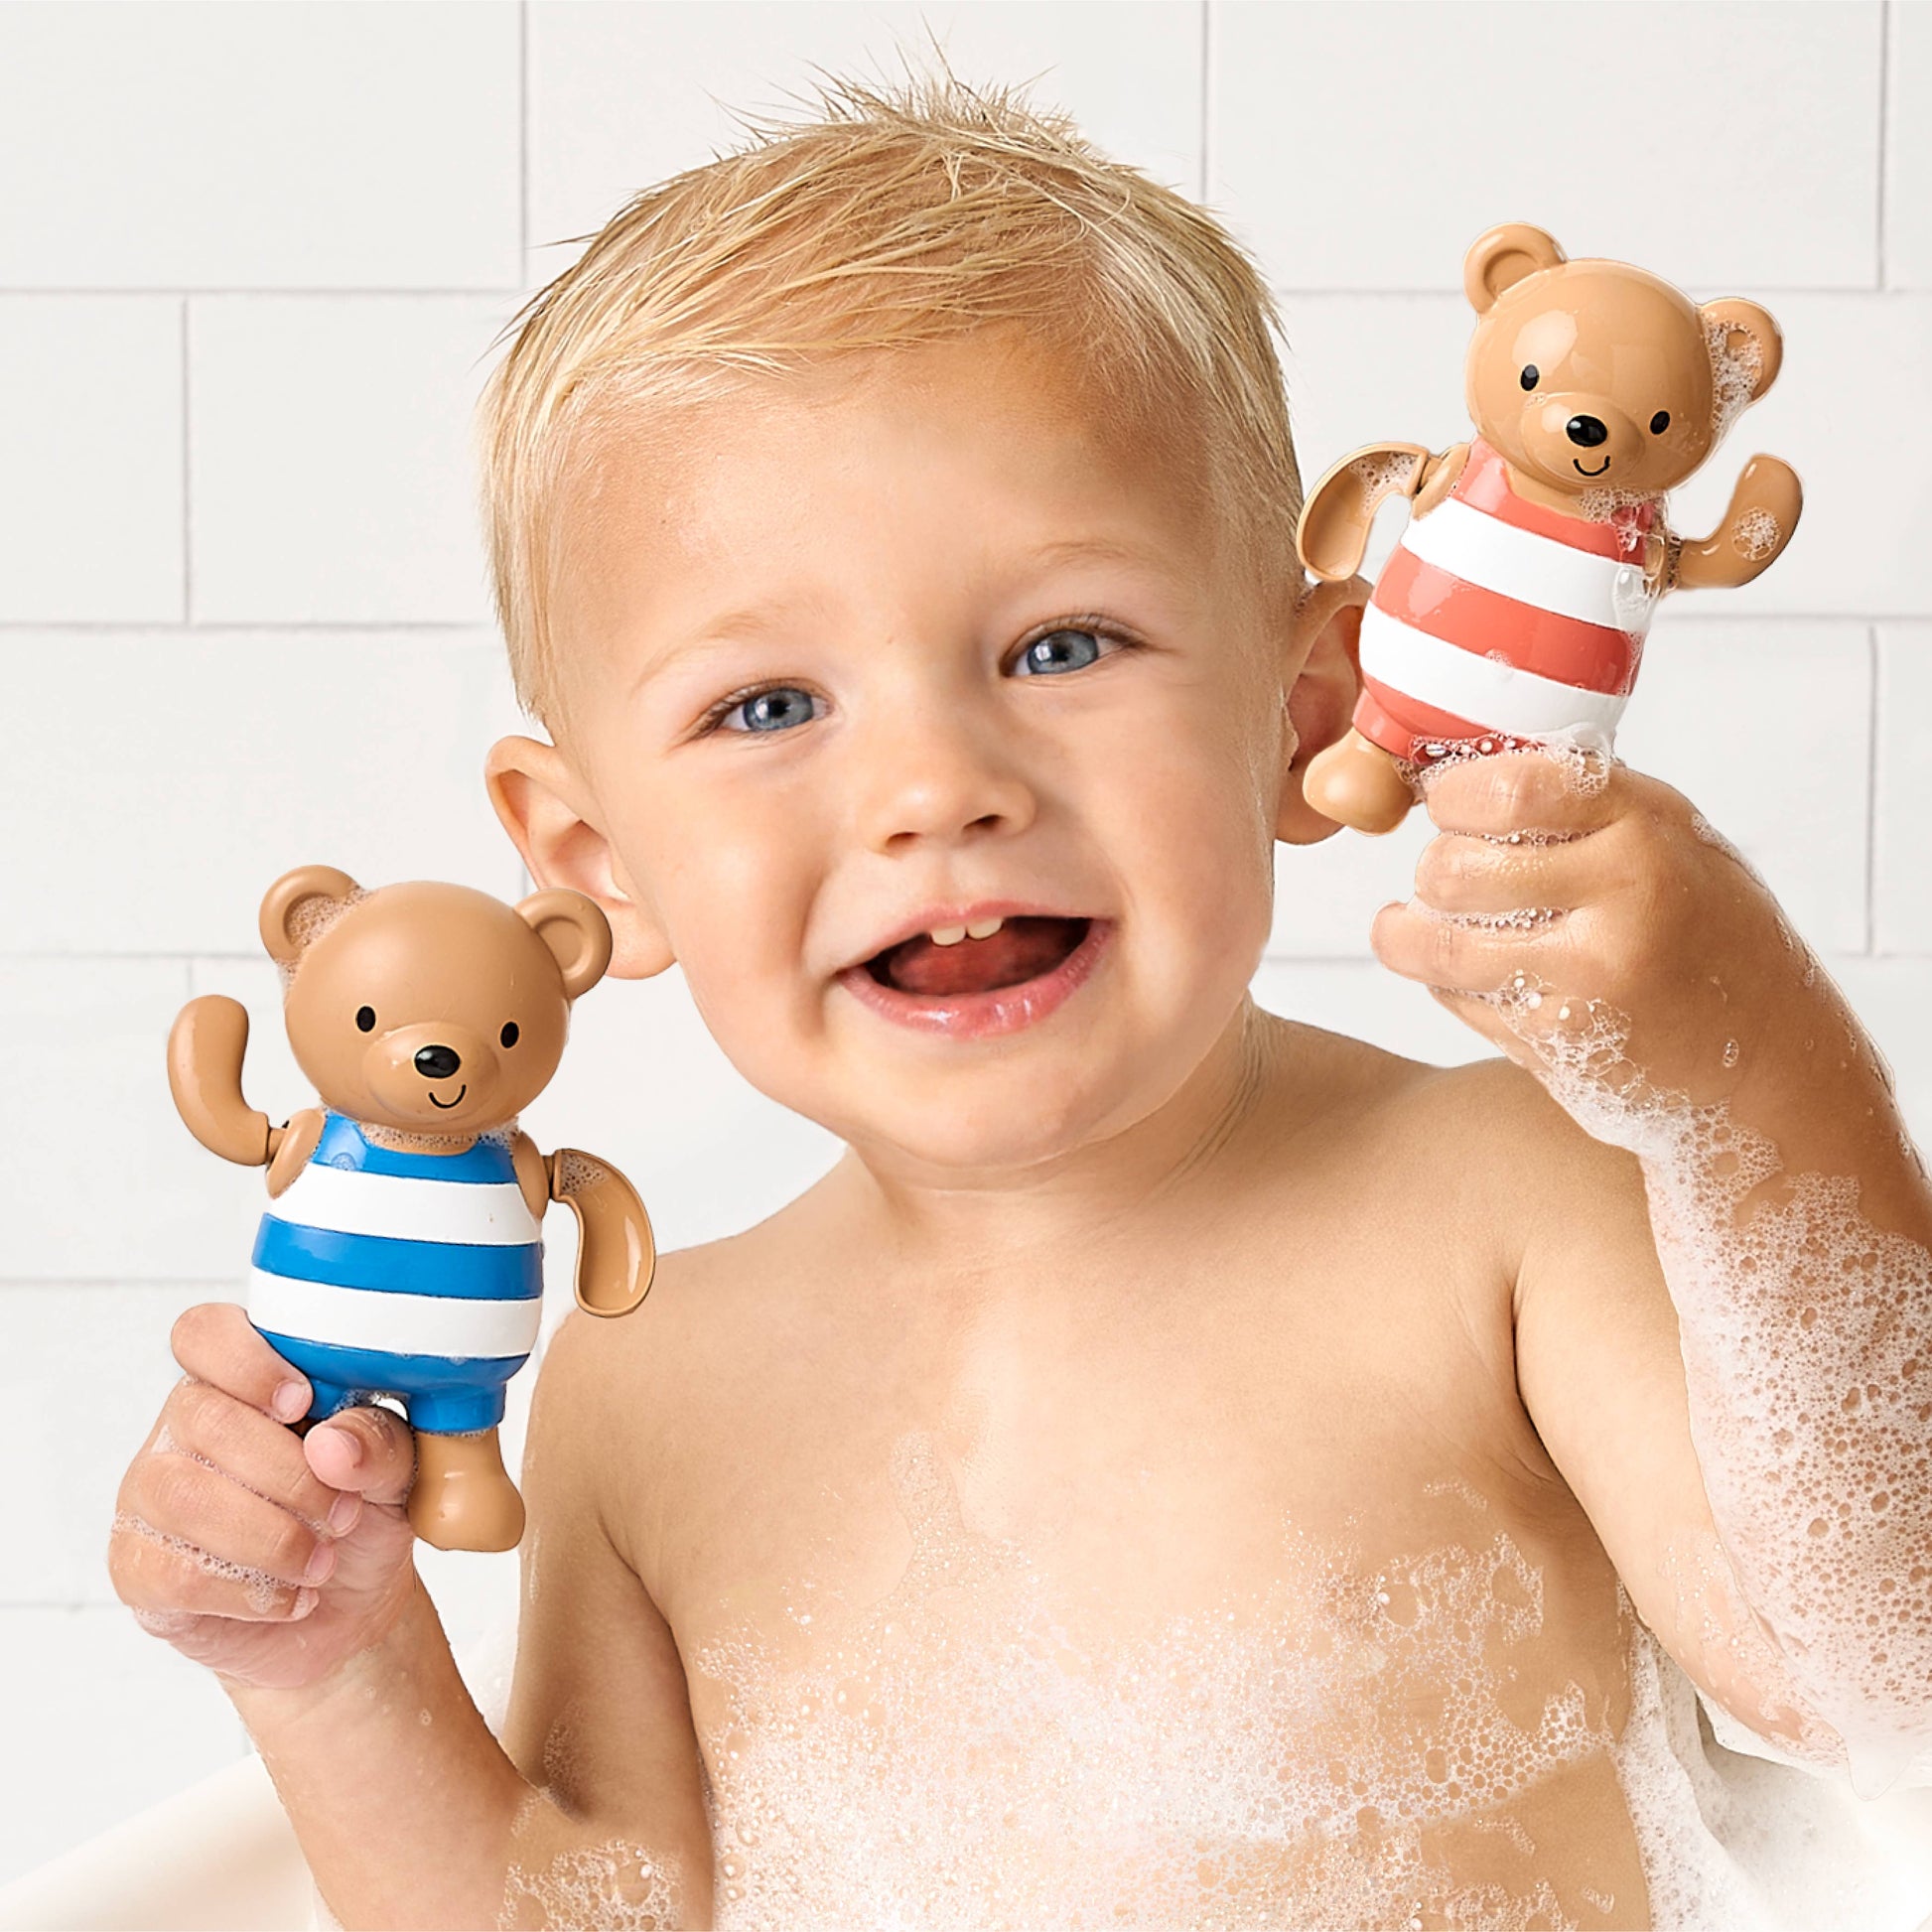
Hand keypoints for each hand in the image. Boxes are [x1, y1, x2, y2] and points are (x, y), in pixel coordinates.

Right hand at [109, 1304, 421, 1690]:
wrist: (352, 1606)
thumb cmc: (363, 1512)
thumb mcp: (395, 1469)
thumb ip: (377, 1441)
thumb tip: (333, 1443)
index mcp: (242, 1382)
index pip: (203, 1334)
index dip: (246, 1361)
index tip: (301, 1402)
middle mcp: (183, 1429)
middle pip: (204, 1418)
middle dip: (289, 1473)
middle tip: (344, 1511)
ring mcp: (150, 1499)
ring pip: (184, 1497)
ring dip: (271, 1536)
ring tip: (322, 1559)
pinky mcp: (139, 1571)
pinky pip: (174, 1574)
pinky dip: (250, 1591)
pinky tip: (292, 1594)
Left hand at [1369, 748, 1809, 1114]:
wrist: (1770, 1061)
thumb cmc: (1714, 937)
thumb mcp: (1677, 840)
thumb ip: (1588, 804)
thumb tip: (1474, 767)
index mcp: (1649, 829)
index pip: (1515, 787)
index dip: (1457, 792)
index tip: (1447, 802)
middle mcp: (1621, 899)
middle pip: (1456, 867)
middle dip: (1434, 867)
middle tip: (1448, 872)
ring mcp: (1587, 979)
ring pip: (1438, 944)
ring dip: (1412, 932)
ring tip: (1421, 921)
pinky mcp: (1559, 1042)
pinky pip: (1457, 999)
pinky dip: (1445, 983)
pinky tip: (1471, 972)